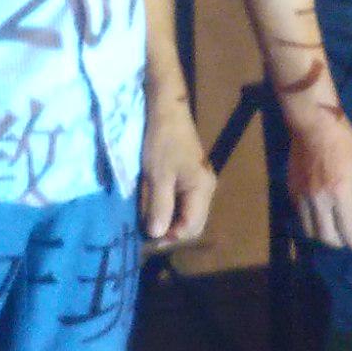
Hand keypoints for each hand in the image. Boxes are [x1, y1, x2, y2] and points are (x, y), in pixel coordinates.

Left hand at [137, 91, 216, 249]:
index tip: (147, 241)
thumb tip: (156, 234)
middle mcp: (206, 189)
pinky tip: (153, 209)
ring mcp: (199, 183)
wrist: (166, 109)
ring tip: (147, 225)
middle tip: (146, 236)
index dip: (170, 238)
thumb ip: (159, 206)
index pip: (191, 227)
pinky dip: (169, 209)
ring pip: (187, 214)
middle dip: (170, 233)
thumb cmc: (162, 141)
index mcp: (202, 190)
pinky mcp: (189, 177)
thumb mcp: (157, 176)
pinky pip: (182, 202)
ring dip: (169, 222)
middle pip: (192, 223)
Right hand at [283, 105, 351, 250]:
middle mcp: (320, 200)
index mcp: (341, 194)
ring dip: (322, 236)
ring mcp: (303, 196)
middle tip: (345, 241)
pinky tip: (319, 217)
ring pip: (310, 230)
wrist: (314, 125)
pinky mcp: (292, 191)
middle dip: (337, 243)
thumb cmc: (346, 145)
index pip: (346, 229)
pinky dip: (310, 222)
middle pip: (326, 236)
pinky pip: (300, 216)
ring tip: (331, 233)